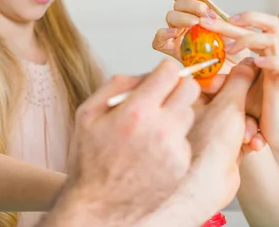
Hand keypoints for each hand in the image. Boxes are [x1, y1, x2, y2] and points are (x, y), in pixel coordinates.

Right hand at [53, 59, 199, 224]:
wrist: (98, 206)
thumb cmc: (91, 161)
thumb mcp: (88, 113)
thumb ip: (119, 85)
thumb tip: (147, 73)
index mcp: (137, 112)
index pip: (171, 71)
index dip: (165, 71)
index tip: (161, 77)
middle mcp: (161, 129)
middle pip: (190, 88)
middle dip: (177, 87)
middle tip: (163, 97)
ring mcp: (174, 149)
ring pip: (189, 114)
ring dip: (176, 115)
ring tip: (153, 129)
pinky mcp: (181, 166)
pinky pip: (186, 140)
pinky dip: (174, 141)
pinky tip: (155, 151)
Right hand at [152, 0, 247, 64]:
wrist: (235, 74)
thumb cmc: (235, 51)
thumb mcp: (232, 29)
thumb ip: (218, 13)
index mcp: (197, 12)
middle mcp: (185, 22)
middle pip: (178, 3)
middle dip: (192, 5)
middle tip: (207, 15)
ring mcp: (178, 37)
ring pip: (170, 16)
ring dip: (183, 17)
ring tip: (197, 24)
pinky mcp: (172, 53)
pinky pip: (158, 41)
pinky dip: (164, 33)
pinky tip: (176, 33)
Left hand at [198, 12, 278, 147]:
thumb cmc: (258, 111)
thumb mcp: (232, 91)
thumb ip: (219, 80)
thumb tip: (197, 73)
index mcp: (264, 52)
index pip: (250, 26)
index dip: (227, 21)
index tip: (205, 20)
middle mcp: (275, 54)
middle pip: (262, 23)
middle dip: (233, 22)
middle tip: (208, 22)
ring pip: (272, 37)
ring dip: (248, 39)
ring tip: (228, 50)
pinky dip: (269, 60)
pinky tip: (255, 62)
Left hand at [201, 69, 266, 152]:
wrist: (209, 182)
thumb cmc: (214, 140)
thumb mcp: (229, 102)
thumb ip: (240, 79)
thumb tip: (247, 62)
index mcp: (196, 99)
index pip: (219, 80)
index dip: (237, 81)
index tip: (250, 82)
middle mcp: (202, 114)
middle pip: (234, 101)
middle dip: (247, 111)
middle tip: (248, 118)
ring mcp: (214, 133)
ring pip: (241, 120)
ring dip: (250, 127)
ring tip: (248, 138)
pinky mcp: (226, 150)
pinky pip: (244, 137)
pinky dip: (252, 140)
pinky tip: (254, 145)